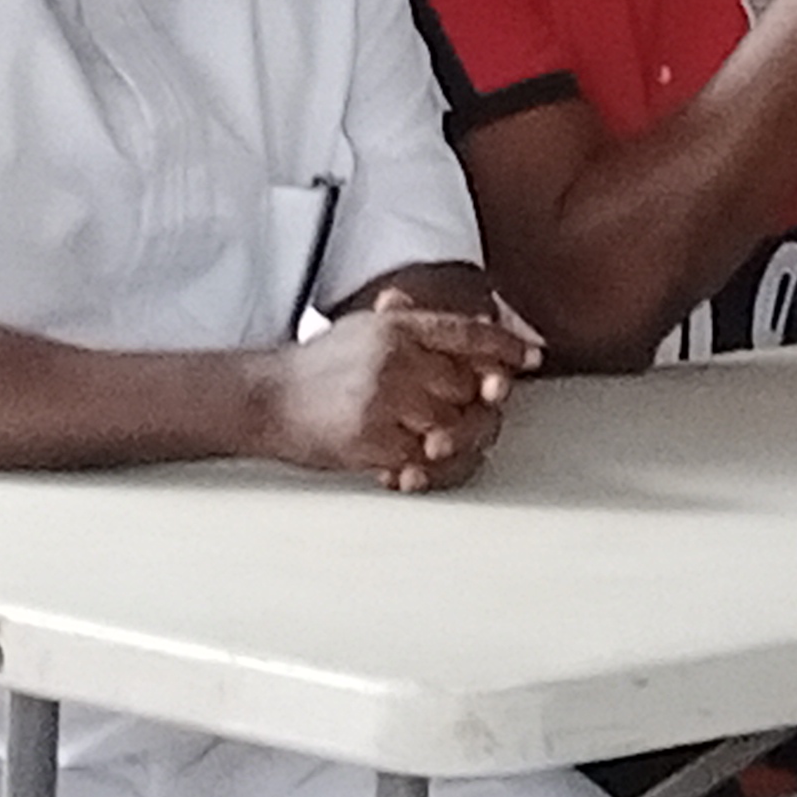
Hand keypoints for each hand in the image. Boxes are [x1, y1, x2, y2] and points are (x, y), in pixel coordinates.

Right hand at [255, 286, 532, 492]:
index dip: (507, 345)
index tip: (533, 357)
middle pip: (471, 386)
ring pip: (451, 427)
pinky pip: (420, 460)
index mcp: (399, 328)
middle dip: (478, 405)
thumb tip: (485, 332)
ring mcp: (383, 399)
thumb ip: (421, 329)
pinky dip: (423, 469)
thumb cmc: (322, 367)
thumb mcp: (368, 330)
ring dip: (450, 442)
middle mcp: (395, 358)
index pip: (469, 332)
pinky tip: (410, 468)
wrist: (262, 397)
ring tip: (434, 444)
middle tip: (475, 415)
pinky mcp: (369, 437)